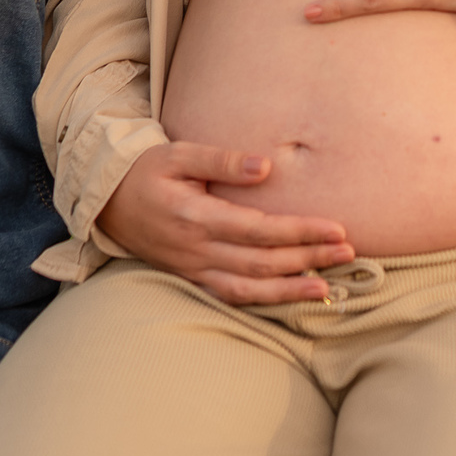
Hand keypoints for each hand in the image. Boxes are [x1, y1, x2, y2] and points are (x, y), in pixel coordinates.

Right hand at [97, 141, 353, 303]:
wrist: (106, 201)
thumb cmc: (146, 171)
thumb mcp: (179, 154)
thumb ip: (222, 160)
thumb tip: (267, 167)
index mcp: (196, 217)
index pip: (260, 229)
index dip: (301, 231)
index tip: (336, 229)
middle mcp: (197, 251)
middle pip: (263, 262)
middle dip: (309, 259)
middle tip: (349, 253)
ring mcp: (193, 270)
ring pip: (249, 288)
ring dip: (291, 290)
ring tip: (328, 288)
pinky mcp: (191, 279)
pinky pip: (231, 297)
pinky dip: (263, 301)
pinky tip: (289, 298)